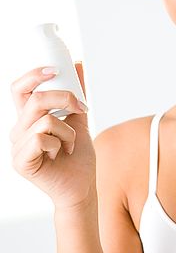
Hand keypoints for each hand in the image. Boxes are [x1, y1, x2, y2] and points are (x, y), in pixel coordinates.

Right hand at [9, 62, 96, 209]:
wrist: (81, 187)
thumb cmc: (77, 157)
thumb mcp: (79, 119)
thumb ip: (76, 95)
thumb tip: (78, 65)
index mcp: (28, 119)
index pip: (20, 89)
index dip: (33, 75)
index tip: (56, 69)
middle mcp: (19, 130)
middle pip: (35, 99)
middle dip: (63, 98)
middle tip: (80, 108)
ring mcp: (17, 146)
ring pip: (44, 120)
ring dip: (68, 130)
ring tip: (70, 144)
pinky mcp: (21, 161)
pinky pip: (42, 139)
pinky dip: (60, 143)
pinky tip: (61, 154)